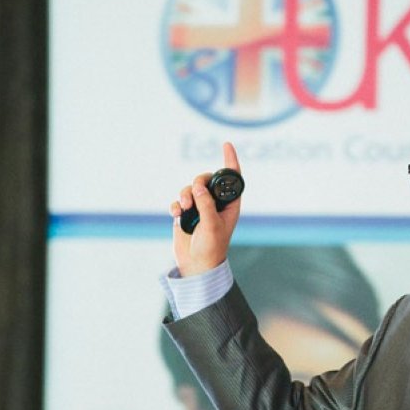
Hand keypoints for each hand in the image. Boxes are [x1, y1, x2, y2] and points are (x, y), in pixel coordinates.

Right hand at [170, 142, 241, 275]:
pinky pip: (178, 201)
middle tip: (193, 194)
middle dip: (198, 182)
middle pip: (206, 179)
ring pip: (190, 188)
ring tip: (184, 209)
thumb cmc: (211, 247)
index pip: (232, 178)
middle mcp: (215, 203)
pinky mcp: (185, 214)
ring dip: (185, 195)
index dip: (230, 160)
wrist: (196, 265)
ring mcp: (199, 208)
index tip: (226, 144)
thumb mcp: (212, 225)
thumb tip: (198, 186)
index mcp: (229, 204)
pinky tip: (177, 216)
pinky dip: (176, 206)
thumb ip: (206, 204)